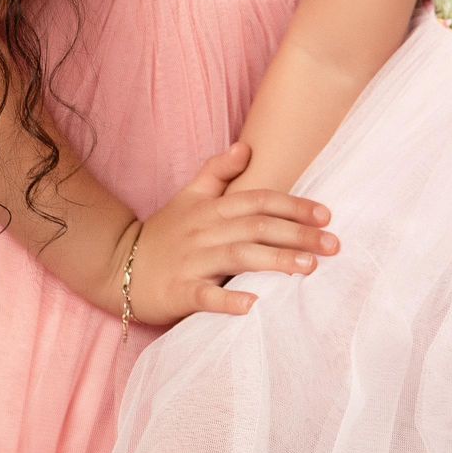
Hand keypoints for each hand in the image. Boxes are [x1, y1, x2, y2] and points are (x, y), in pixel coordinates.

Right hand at [119, 140, 338, 324]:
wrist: (117, 264)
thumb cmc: (163, 232)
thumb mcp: (188, 196)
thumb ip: (217, 171)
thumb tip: (246, 146)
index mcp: (212, 209)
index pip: (259, 201)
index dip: (293, 206)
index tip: (326, 216)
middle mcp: (205, 231)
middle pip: (257, 227)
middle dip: (297, 234)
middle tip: (334, 245)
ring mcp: (192, 261)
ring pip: (238, 256)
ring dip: (274, 261)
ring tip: (308, 268)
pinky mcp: (179, 291)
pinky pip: (205, 295)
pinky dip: (229, 300)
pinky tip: (254, 305)